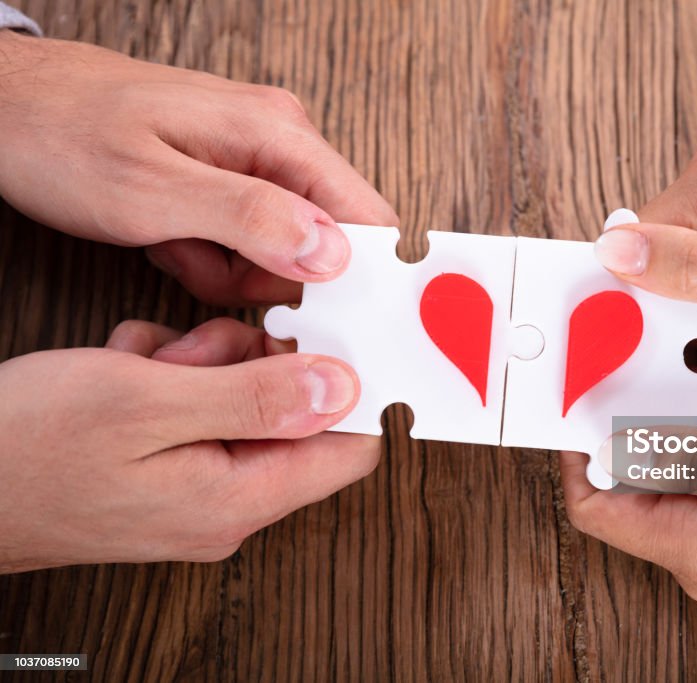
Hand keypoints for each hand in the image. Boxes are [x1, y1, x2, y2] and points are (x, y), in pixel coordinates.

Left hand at [0, 30, 396, 305]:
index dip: (357, 277)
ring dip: (233, 271)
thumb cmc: (61, 134)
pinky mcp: (230, 180)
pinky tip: (170, 240)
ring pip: (286, 251)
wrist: (4, 105)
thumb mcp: (149, 188)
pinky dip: (211, 258)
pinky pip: (250, 243)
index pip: (367, 217)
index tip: (322, 318)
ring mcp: (256, 160)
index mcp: (277, 135)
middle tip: (207, 268)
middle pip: (328, 244)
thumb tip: (333, 253)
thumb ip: (249, 219)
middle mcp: (279, 142)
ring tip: (176, 246)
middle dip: (272, 279)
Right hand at [0, 318, 378, 572]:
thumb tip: (346, 388)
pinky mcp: (164, 470)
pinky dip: (168, 374)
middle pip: (293, 414)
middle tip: (197, 348)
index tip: (331, 333)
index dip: (352, 388)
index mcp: (239, 497)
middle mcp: (227, 502)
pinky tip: (123, 370)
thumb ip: (255, 396)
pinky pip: (198, 407)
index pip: (350, 449)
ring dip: (202, 361)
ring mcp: (194, 488)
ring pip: (242, 399)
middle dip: (252, 363)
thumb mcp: (147, 403)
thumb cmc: (28, 449)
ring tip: (145, 362)